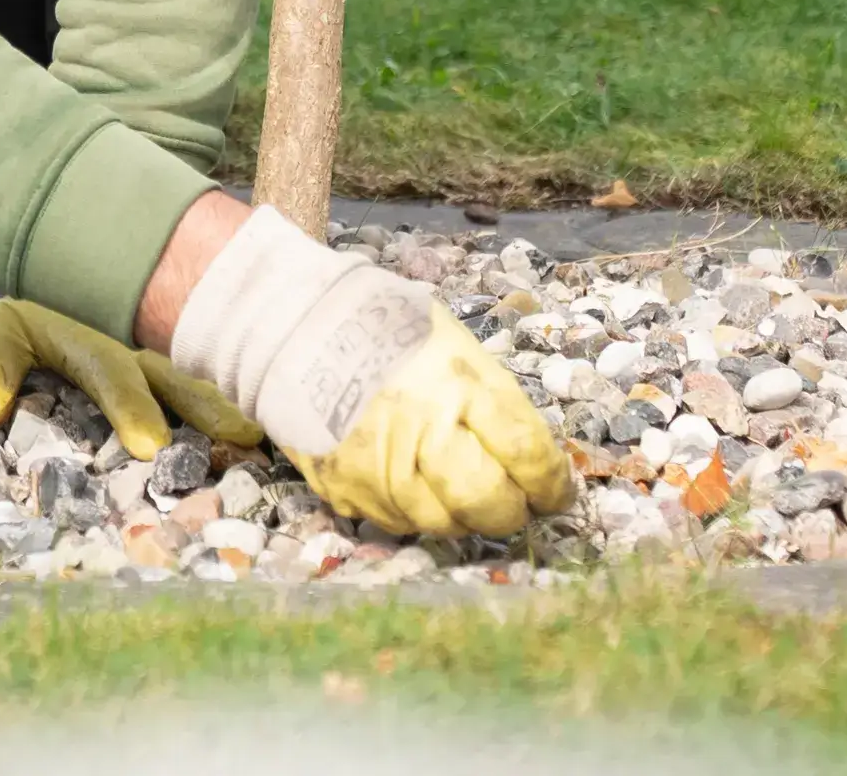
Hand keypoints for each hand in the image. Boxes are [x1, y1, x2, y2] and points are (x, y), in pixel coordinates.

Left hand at [0, 298, 263, 460]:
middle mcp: (140, 349)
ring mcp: (169, 361)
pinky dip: (245, 404)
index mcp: (92, 340)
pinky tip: (277, 428)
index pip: (112, 371)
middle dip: (204, 404)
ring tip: (266, 436)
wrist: (66, 277)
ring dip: (232, 405)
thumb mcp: (4, 333)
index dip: (130, 404)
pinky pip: (217, 386)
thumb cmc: (34, 322)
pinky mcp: (185, 374)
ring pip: (203, 379)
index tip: (149, 445)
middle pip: (175, 373)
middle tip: (238, 438)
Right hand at [171, 206, 572, 538]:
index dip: (553, 483)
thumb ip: (490, 395)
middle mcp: (421, 431)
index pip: (527, 454)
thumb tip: (533, 453)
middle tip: (518, 503)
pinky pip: (397, 523)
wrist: (288, 324)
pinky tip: (419, 489)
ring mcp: (380, 467)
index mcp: (456, 384)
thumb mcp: (448, 340)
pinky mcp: (345, 488)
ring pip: (445, 524)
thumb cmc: (378, 323)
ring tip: (467, 496)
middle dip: (514, 509)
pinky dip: (417, 514)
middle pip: (490, 502)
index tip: (557, 491)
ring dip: (466, 517)